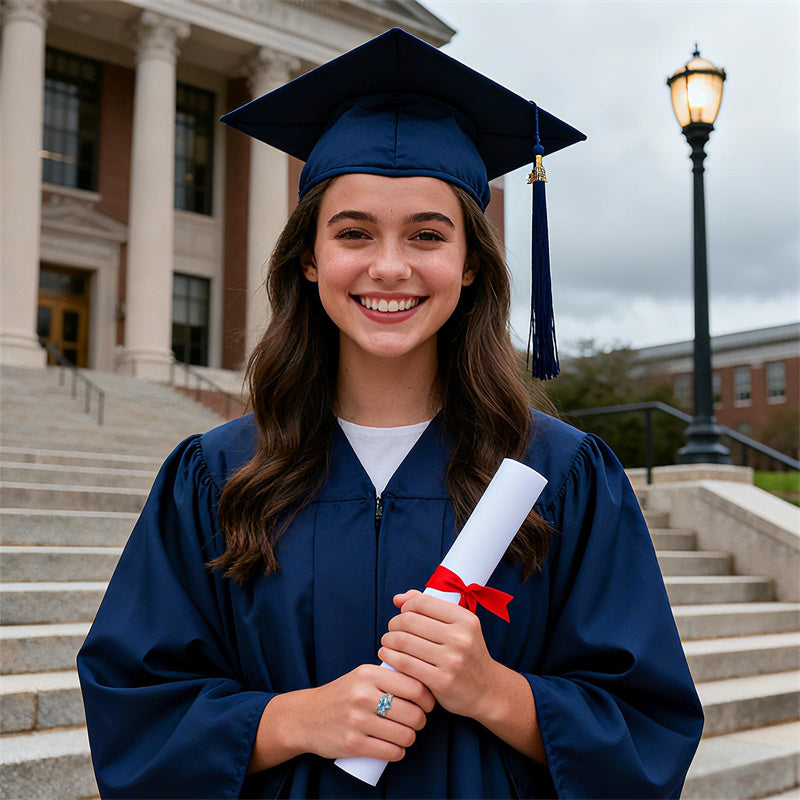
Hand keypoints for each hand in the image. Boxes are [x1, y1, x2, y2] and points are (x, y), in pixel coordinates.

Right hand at [249, 663, 434, 771]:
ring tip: (407, 734)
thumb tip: (424, 682)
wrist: (306, 716)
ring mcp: (357, 721)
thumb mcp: (361, 675)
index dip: (427, 697)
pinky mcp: (353, 744)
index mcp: (368, 674)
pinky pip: (390, 752)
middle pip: (412, 712)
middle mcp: (363, 695)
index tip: (427, 703)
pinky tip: (397, 748)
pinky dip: (399, 752)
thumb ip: (388, 675)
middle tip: (418, 721)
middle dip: (421, 720)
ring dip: (411, 738)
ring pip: (404, 734)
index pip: (414, 686)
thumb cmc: (342, 695)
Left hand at [378, 590, 501, 720]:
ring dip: (389, 640)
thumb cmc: (467, 654)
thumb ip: (430, 608)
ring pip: (405, 641)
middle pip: (411, 620)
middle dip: (394, 623)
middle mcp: (461, 637)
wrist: (487, 690)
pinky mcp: (442, 681)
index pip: (423, 602)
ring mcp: (452, 660)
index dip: (406, 606)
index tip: (403, 615)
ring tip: (387, 642)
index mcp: (465, 619)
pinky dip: (391, 656)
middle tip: (391, 630)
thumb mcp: (458, 627)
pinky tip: (386, 655)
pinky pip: (406, 663)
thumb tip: (398, 598)